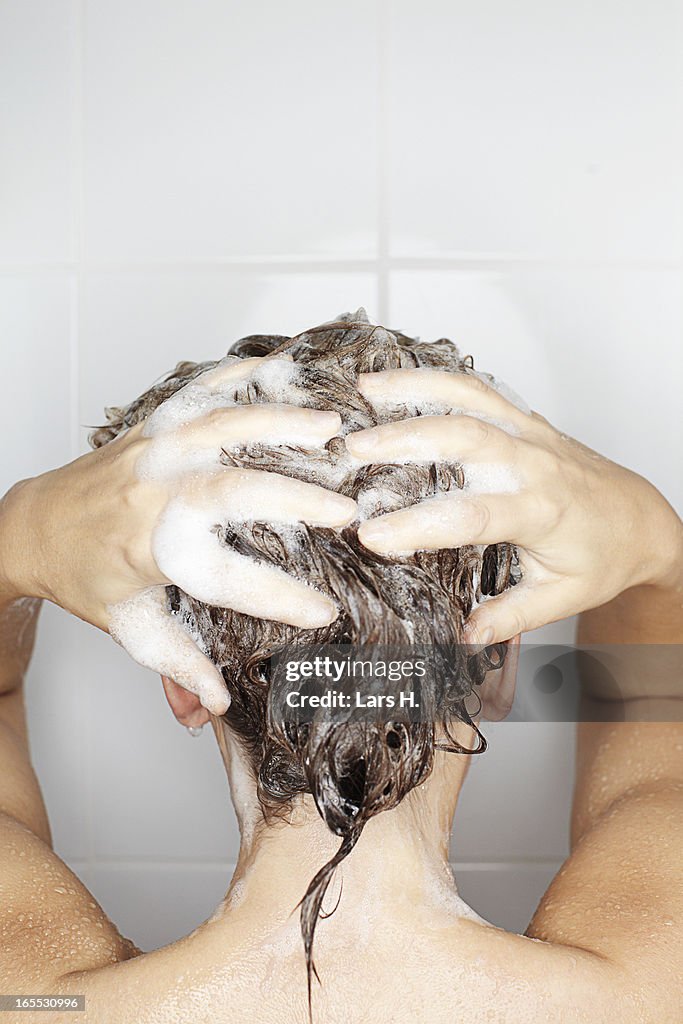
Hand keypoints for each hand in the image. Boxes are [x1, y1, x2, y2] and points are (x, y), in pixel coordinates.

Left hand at [0, 357, 354, 711]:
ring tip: (332, 431)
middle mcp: (151, 495)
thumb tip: (211, 707)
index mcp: (149, 551)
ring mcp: (153, 451)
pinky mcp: (155, 424)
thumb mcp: (130, 625)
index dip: (275, 598)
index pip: (222, 577)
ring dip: (280, 425)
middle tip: (345, 512)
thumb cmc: (85, 577)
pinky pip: (203, 390)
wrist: (35, 524)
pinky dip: (245, 376)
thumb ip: (176, 663)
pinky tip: (286, 374)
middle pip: (229, 490)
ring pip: (221, 427)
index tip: (322, 612)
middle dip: (293, 498)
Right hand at [345, 367, 682, 645]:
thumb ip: (512, 616)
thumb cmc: (603, 558)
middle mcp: (534, 463)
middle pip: (465, 437)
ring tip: (365, 392)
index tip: (372, 536)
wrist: (641, 518)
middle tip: (354, 450)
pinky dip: (437, 378)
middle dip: (405, 439)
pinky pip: (478, 389)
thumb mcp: (562, 598)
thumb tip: (465, 636)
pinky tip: (399, 378)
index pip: (472, 514)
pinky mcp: (525, 421)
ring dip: (415, 390)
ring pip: (470, 398)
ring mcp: (529, 434)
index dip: (418, 525)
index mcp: (541, 510)